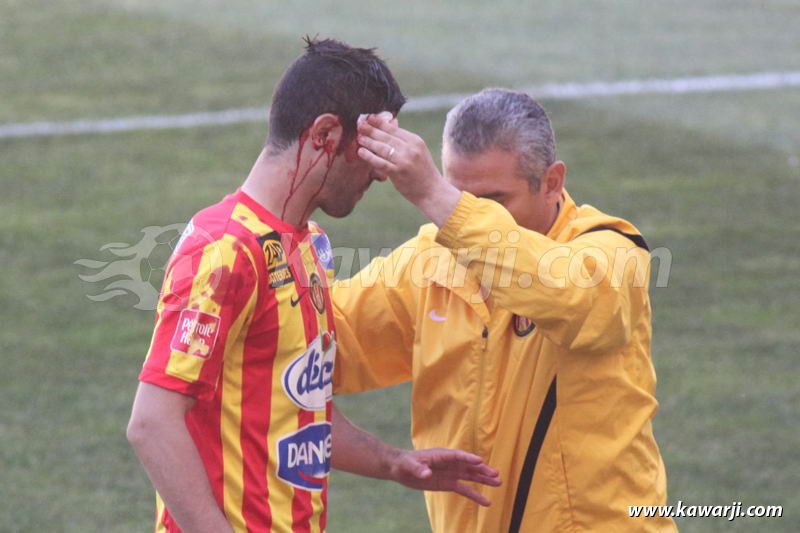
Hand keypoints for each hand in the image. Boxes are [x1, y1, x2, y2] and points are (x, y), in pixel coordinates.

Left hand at [357, 113, 460, 225]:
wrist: (433, 191)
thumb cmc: (423, 172)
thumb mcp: (418, 151)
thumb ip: (404, 140)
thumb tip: (390, 124)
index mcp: (415, 141)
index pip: (394, 129)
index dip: (379, 122)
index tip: (369, 117)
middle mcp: (410, 148)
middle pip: (386, 136)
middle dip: (371, 129)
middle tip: (359, 124)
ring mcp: (404, 160)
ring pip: (382, 148)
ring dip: (368, 142)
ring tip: (359, 138)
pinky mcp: (398, 173)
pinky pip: (380, 162)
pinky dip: (369, 156)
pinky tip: (361, 152)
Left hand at [387, 447, 501, 506]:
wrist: (400, 468)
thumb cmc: (404, 463)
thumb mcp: (409, 465)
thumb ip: (418, 469)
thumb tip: (427, 474)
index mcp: (441, 455)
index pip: (457, 456)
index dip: (468, 458)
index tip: (479, 461)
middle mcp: (449, 463)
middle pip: (468, 466)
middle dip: (482, 470)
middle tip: (496, 474)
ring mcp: (450, 473)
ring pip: (470, 476)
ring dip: (484, 479)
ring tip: (498, 482)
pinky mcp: (449, 483)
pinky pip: (465, 489)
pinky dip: (475, 495)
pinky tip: (486, 502)